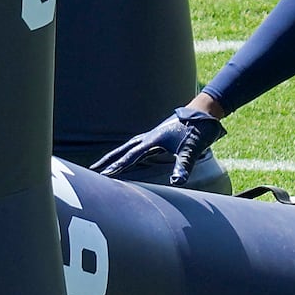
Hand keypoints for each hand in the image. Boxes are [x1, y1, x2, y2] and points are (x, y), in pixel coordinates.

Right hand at [93, 105, 226, 185]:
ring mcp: (151, 137)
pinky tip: (125, 159)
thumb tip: (177, 181)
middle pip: (122, 151)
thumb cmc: (198, 130)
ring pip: (126, 148)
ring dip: (113, 157)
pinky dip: (125, 154)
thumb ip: (184, 165)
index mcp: (153, 140)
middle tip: (91, 170)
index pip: (130, 157)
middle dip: (107, 161)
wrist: (203, 113)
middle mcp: (148, 138)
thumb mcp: (192, 149)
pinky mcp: (156, 138)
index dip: (116, 167)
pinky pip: (135, 148)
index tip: (102, 176)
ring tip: (102, 166)